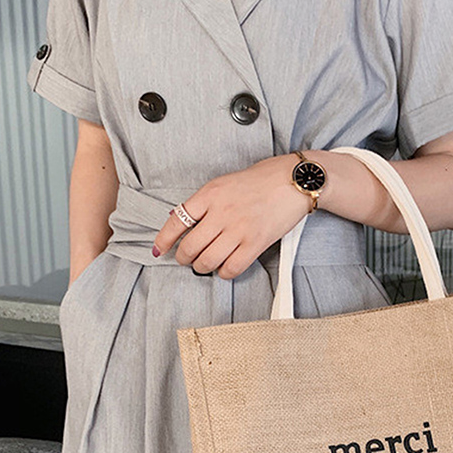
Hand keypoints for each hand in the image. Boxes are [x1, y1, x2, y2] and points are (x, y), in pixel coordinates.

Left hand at [152, 155, 312, 278]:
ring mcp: (239, 229)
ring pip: (208, 261)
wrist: (294, 180)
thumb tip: (179, 219)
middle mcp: (221, 213)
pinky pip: (231, 268)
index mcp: (210, 194)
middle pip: (190, 247)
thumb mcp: (225, 182)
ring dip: (202, 268)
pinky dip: (223, 273)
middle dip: (184, 258)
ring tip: (205, 264)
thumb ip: (203, 202)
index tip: (158, 250)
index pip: (177, 221)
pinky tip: (224, 267)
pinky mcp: (255, 243)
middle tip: (187, 259)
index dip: (163, 240)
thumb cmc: (262, 180)